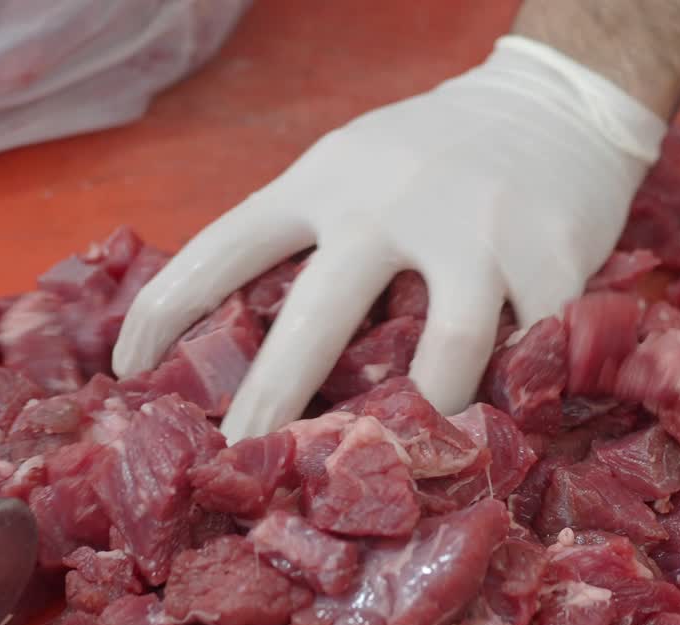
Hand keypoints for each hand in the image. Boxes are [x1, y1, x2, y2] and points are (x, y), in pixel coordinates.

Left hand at [113, 36, 665, 439]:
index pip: (227, 245)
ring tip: (399, 465)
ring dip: (420, 419)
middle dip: (275, 402)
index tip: (127, 371)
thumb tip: (238, 333)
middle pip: (321, 317)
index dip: (167, 311)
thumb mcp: (352, 164)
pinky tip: (500, 424)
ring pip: (446, 349)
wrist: (553, 105)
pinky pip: (532, 350)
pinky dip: (516, 397)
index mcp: (327, 180)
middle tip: (245, 464)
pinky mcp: (552, 256)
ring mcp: (477, 230)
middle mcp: (392, 204)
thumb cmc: (435, 152)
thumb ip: (305, 231)